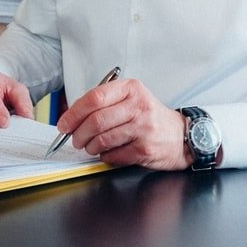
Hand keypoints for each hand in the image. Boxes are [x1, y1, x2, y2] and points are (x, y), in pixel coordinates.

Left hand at [56, 76, 188, 170]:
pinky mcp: (145, 148)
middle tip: (75, 140)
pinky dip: (105, 157)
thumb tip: (72, 117)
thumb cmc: (150, 118)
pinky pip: (113, 155)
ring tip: (91, 147)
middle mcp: (139, 106)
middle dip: (79, 134)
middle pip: (96, 120)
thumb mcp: (132, 99)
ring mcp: (143, 128)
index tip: (64, 124)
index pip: (94, 97)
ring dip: (91, 147)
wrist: (181, 136)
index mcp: (131, 89)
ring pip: (103, 139)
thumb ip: (105, 103)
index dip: (74, 113)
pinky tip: (109, 153)